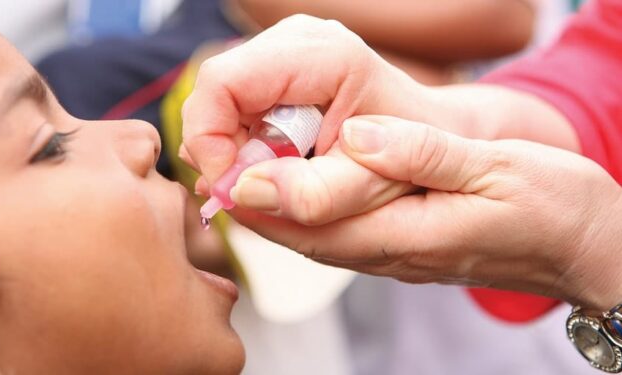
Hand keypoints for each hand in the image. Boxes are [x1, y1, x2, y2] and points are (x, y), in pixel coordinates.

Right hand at [181, 14, 425, 185]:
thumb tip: (236, 193)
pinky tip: (275, 166)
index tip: (229, 190)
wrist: (431, 135)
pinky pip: (234, 109)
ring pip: (219, 104)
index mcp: (323, 56)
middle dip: (221, 152)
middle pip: (213, 94)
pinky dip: (243, 147)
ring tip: (273, 180)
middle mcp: (296, 41)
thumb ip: (311, 194)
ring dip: (233, 153)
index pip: (222, 83)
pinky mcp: (277, 71)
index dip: (209, 141)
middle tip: (252, 193)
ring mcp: (284, 52)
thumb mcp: (371, 185)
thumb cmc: (413, 160)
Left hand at [229, 115, 621, 310]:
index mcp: (402, 237)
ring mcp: (386, 253)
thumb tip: (356, 135)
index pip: (310, 222)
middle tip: (211, 159)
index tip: (222, 164)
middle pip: (295, 234)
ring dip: (266, 204)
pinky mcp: (393, 243)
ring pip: (307, 235)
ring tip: (233, 164)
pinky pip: (330, 231)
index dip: (259, 193)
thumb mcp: (494, 169)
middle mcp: (383, 253)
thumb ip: (423, 155)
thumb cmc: (550, 207)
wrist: (583, 244)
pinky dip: (297, 206)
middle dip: (248, 200)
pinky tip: (284, 179)